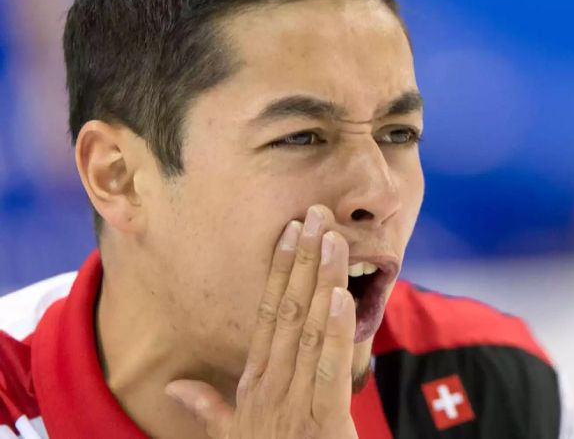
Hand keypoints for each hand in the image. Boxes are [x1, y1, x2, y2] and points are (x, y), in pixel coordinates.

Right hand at [165, 205, 358, 437]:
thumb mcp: (231, 434)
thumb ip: (207, 408)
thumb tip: (174, 386)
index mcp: (255, 383)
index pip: (267, 315)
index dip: (280, 272)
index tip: (290, 233)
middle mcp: (271, 385)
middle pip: (288, 311)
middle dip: (303, 261)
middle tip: (316, 214)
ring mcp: (293, 402)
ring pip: (309, 331)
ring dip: (321, 282)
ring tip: (332, 240)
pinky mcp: (322, 422)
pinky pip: (328, 371)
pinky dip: (334, 333)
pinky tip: (341, 298)